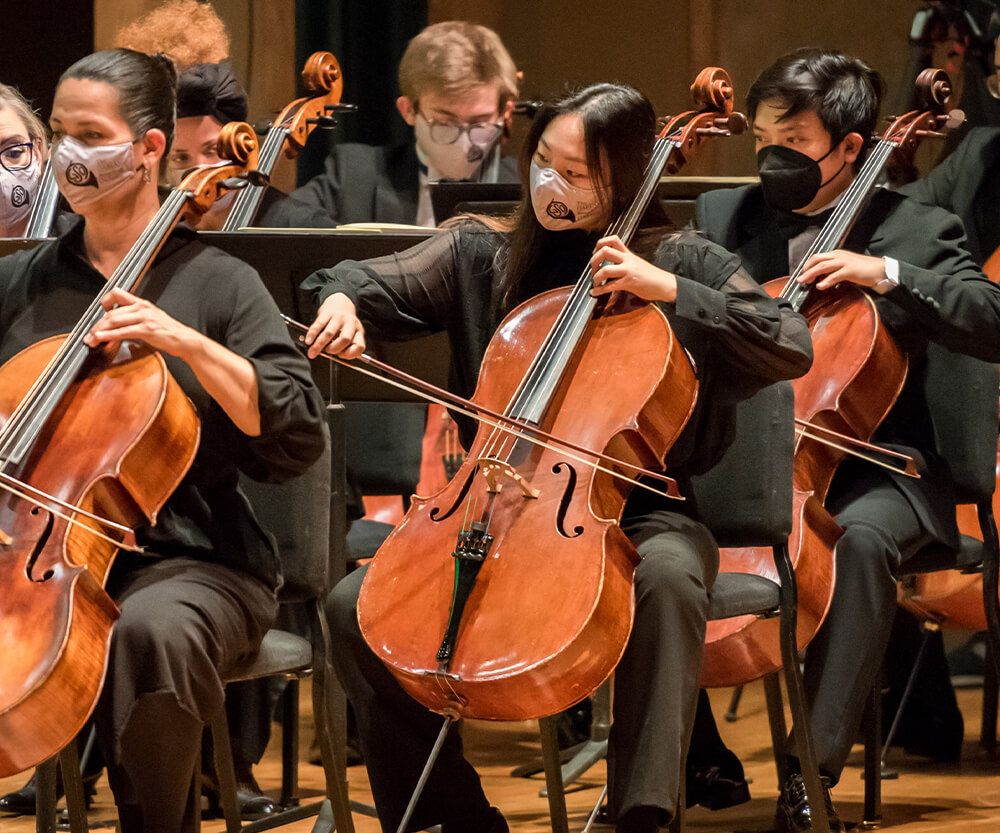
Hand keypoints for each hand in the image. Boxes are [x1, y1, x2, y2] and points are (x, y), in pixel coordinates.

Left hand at [84, 288, 198, 357]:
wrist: (185, 340)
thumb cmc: (169, 332)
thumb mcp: (152, 319)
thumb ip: (136, 318)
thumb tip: (119, 324)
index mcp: (142, 303)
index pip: (117, 293)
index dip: (105, 301)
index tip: (101, 311)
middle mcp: (142, 307)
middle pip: (111, 312)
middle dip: (97, 324)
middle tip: (89, 334)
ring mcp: (144, 318)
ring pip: (114, 320)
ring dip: (99, 330)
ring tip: (91, 339)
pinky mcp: (146, 330)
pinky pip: (122, 331)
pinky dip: (109, 335)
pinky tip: (101, 338)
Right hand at [304, 293, 365, 358]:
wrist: (340, 302)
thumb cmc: (343, 325)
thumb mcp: (350, 335)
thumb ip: (345, 347)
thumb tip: (331, 356)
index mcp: (358, 332)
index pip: (359, 346)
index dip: (350, 354)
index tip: (341, 356)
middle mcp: (351, 324)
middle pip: (345, 339)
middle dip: (334, 349)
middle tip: (327, 352)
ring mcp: (339, 318)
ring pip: (329, 333)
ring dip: (319, 345)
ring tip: (312, 352)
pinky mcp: (327, 313)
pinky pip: (318, 325)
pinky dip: (312, 335)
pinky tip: (308, 341)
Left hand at [589, 235, 677, 302]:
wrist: (665, 284)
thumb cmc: (651, 276)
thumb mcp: (636, 263)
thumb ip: (623, 262)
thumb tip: (608, 267)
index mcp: (628, 254)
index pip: (613, 239)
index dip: (600, 243)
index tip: (596, 253)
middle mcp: (627, 259)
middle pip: (605, 251)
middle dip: (594, 261)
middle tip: (593, 269)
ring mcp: (628, 271)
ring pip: (606, 269)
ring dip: (596, 277)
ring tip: (595, 283)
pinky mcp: (629, 282)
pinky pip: (610, 286)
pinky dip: (599, 290)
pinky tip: (595, 292)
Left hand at [798, 250, 887, 291]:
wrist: (879, 270)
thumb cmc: (863, 270)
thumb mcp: (845, 266)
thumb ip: (834, 269)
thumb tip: (821, 276)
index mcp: (837, 254)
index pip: (818, 257)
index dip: (808, 264)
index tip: (802, 273)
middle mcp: (839, 256)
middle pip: (817, 260)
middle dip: (806, 269)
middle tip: (799, 279)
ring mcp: (844, 262)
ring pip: (823, 266)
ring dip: (811, 274)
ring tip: (804, 282)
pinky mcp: (850, 270)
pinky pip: (835, 276)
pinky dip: (826, 281)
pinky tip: (820, 286)